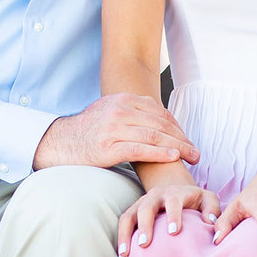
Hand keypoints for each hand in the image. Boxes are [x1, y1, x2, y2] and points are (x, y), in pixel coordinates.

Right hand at [34, 93, 200, 169]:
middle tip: (197, 153)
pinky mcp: (108, 147)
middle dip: (183, 139)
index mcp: (121, 100)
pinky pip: (140, 149)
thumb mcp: (108, 110)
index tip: (188, 140)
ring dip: (178, 147)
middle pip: (160, 124)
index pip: (159, 112)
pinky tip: (173, 157)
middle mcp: (118, 111)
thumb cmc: (87, 131)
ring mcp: (113, 128)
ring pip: (155, 136)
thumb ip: (130, 110)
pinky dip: (160, 153)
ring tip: (192, 157)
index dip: (178, 127)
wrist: (59, 142)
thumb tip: (156, 116)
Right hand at [116, 181, 221, 256]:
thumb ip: (212, 210)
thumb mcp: (209, 201)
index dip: (173, 215)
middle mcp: (156, 195)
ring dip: (126, 234)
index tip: (174, 232)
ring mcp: (142, 203)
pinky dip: (121, 238)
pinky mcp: (133, 212)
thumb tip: (209, 224)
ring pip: (129, 215)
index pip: (173, 201)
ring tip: (125, 254)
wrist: (179, 192)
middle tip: (145, 244)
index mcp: (176, 192)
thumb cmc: (197, 202)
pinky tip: (122, 256)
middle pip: (146, 207)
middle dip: (145, 226)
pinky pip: (123, 223)